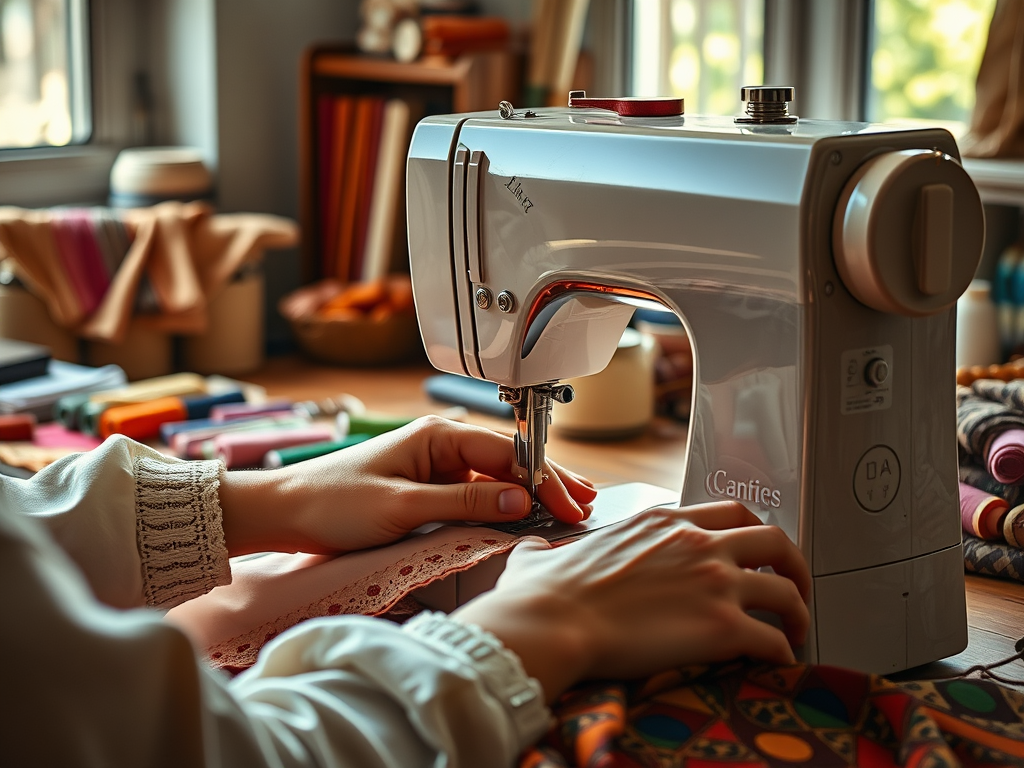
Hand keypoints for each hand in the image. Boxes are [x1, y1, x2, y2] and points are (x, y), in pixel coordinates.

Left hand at [218, 415, 597, 555]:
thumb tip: (519, 496)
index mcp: (437, 435)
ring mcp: (436, 463)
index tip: (571, 504)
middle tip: (586, 505)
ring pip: (498, 474)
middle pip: (509, 459)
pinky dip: (507, 500)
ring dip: (533, 491)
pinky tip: (528, 511)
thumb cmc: (333, 503)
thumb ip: (463, 500)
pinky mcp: (429, 484)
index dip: (544, 479)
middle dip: (550, 480)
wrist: (286, 512)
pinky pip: (479, 489)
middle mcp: (441, 443)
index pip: (506, 452)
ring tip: (572, 505)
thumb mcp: (402, 505)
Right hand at [452, 501, 810, 702]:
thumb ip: (547, 549)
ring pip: (787, 590)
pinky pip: (773, 640)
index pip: (730, 512)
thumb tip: (532, 555)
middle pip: (774, 540)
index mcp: (663, 521)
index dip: (751, 533)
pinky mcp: (721, 627)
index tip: (754, 553)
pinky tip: (777, 665)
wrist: (552, 622)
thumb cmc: (545, 592)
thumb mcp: (543, 554)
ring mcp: (715, 582)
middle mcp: (698, 543)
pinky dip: (783, 654)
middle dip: (793, 564)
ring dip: (798, 612)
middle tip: (794, 586)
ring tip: (795, 632)